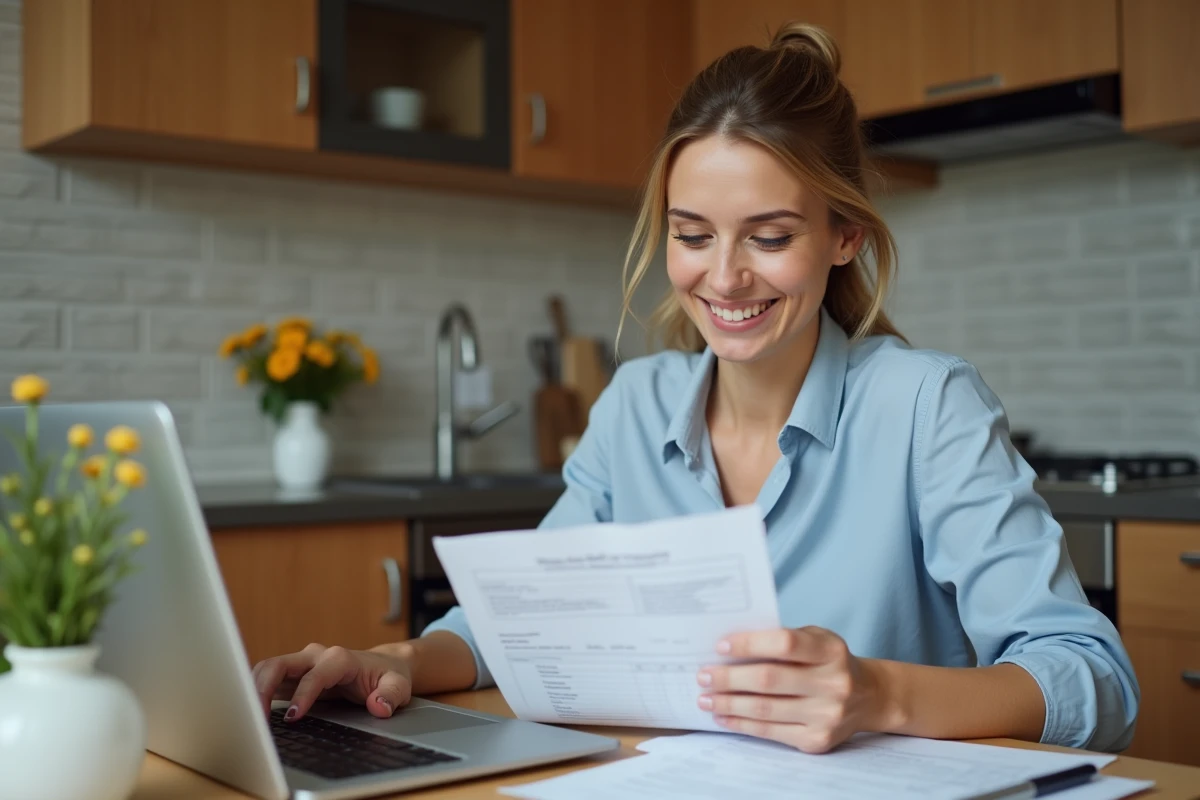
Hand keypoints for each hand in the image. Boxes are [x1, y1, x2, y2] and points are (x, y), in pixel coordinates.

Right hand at [252, 642, 413, 721]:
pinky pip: (268, 678)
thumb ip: (391, 695)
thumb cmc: (390, 676)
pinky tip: (252, 712)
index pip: (314, 675)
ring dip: (253, 689)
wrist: (385, 667)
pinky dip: (256, 692)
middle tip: (255, 717)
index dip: (302, 695)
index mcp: (340, 658)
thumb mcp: (399, 686)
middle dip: (263, 687)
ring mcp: (303, 663)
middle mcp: (317, 656)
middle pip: (280, 664)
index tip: (293, 717)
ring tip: (249, 718)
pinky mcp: (295, 674)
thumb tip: (378, 706)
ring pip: (268, 668)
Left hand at [696, 626, 887, 752]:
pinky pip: (770, 732)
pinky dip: (742, 724)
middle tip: (702, 676)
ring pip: (765, 709)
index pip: (784, 644)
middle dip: (729, 678)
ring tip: (706, 698)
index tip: (720, 646)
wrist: (868, 697)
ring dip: (728, 704)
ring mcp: (826, 715)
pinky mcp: (817, 740)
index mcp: (831, 651)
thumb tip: (729, 650)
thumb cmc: (829, 661)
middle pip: (769, 680)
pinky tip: (724, 717)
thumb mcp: (816, 639)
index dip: (749, 644)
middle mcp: (833, 683)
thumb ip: (782, 640)